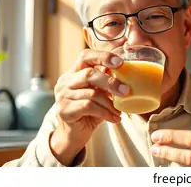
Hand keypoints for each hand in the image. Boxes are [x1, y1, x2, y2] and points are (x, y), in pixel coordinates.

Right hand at [50, 49, 129, 164]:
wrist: (74, 134)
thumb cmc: (90, 111)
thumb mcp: (99, 94)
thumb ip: (106, 82)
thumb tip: (127, 72)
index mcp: (74, 72)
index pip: (85, 56)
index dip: (102, 56)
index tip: (120, 63)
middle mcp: (65, 81)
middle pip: (89, 74)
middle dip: (110, 82)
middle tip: (126, 91)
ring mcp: (62, 95)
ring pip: (91, 93)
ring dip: (110, 103)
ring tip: (119, 111)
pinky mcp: (64, 109)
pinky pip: (88, 107)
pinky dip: (105, 113)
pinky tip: (114, 118)